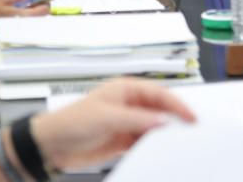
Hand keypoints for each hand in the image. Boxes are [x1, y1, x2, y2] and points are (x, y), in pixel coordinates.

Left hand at [30, 78, 195, 169]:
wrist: (51, 146)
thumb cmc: (71, 121)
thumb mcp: (107, 118)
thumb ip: (137, 119)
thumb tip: (162, 120)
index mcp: (125, 89)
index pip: (158, 94)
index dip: (176, 104)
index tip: (190, 116)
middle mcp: (128, 105)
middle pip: (159, 110)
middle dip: (174, 119)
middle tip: (191, 130)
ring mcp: (126, 123)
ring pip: (154, 128)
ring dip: (164, 135)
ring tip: (178, 144)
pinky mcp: (122, 141)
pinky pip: (144, 143)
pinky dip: (152, 148)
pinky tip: (159, 153)